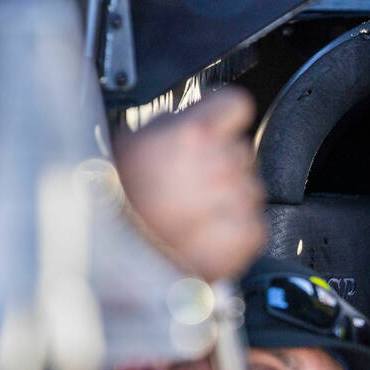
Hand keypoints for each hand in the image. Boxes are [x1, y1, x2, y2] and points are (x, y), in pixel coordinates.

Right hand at [116, 87, 266, 282]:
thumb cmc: (115, 206)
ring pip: (250, 190)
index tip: (216, 132)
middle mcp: (221, 163)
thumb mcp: (130, 146)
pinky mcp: (248, 234)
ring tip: (194, 219)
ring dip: (229, 203)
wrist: (122, 263)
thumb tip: (185, 121)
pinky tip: (206, 238)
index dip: (226, 119)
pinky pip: (253, 225)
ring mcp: (238, 200)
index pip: (235, 106)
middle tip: (189, 190)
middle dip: (221, 169)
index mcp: (193, 134)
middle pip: (241, 154)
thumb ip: (168, 127)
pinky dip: (235, 234)